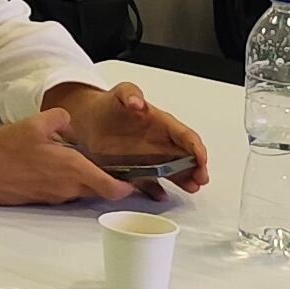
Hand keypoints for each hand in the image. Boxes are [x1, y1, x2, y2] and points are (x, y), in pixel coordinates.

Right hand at [0, 110, 134, 204]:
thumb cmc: (5, 151)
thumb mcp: (35, 123)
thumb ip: (60, 118)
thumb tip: (68, 120)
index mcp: (72, 168)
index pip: (111, 187)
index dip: (128, 187)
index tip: (135, 181)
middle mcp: (68, 186)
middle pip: (100, 190)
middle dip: (110, 181)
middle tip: (116, 169)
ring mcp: (55, 195)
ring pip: (82, 190)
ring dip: (88, 180)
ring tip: (84, 162)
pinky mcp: (43, 198)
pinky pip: (65, 190)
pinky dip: (70, 181)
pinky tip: (58, 166)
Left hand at [55, 82, 210, 191]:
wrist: (89, 119)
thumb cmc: (109, 105)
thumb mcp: (120, 92)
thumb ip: (130, 93)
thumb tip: (138, 101)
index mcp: (163, 124)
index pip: (186, 136)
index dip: (196, 148)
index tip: (201, 159)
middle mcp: (161, 142)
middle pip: (186, 156)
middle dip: (196, 168)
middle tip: (200, 179)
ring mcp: (151, 157)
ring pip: (173, 171)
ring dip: (185, 179)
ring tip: (192, 188)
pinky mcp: (137, 169)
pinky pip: (150, 182)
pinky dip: (156, 190)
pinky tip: (162, 196)